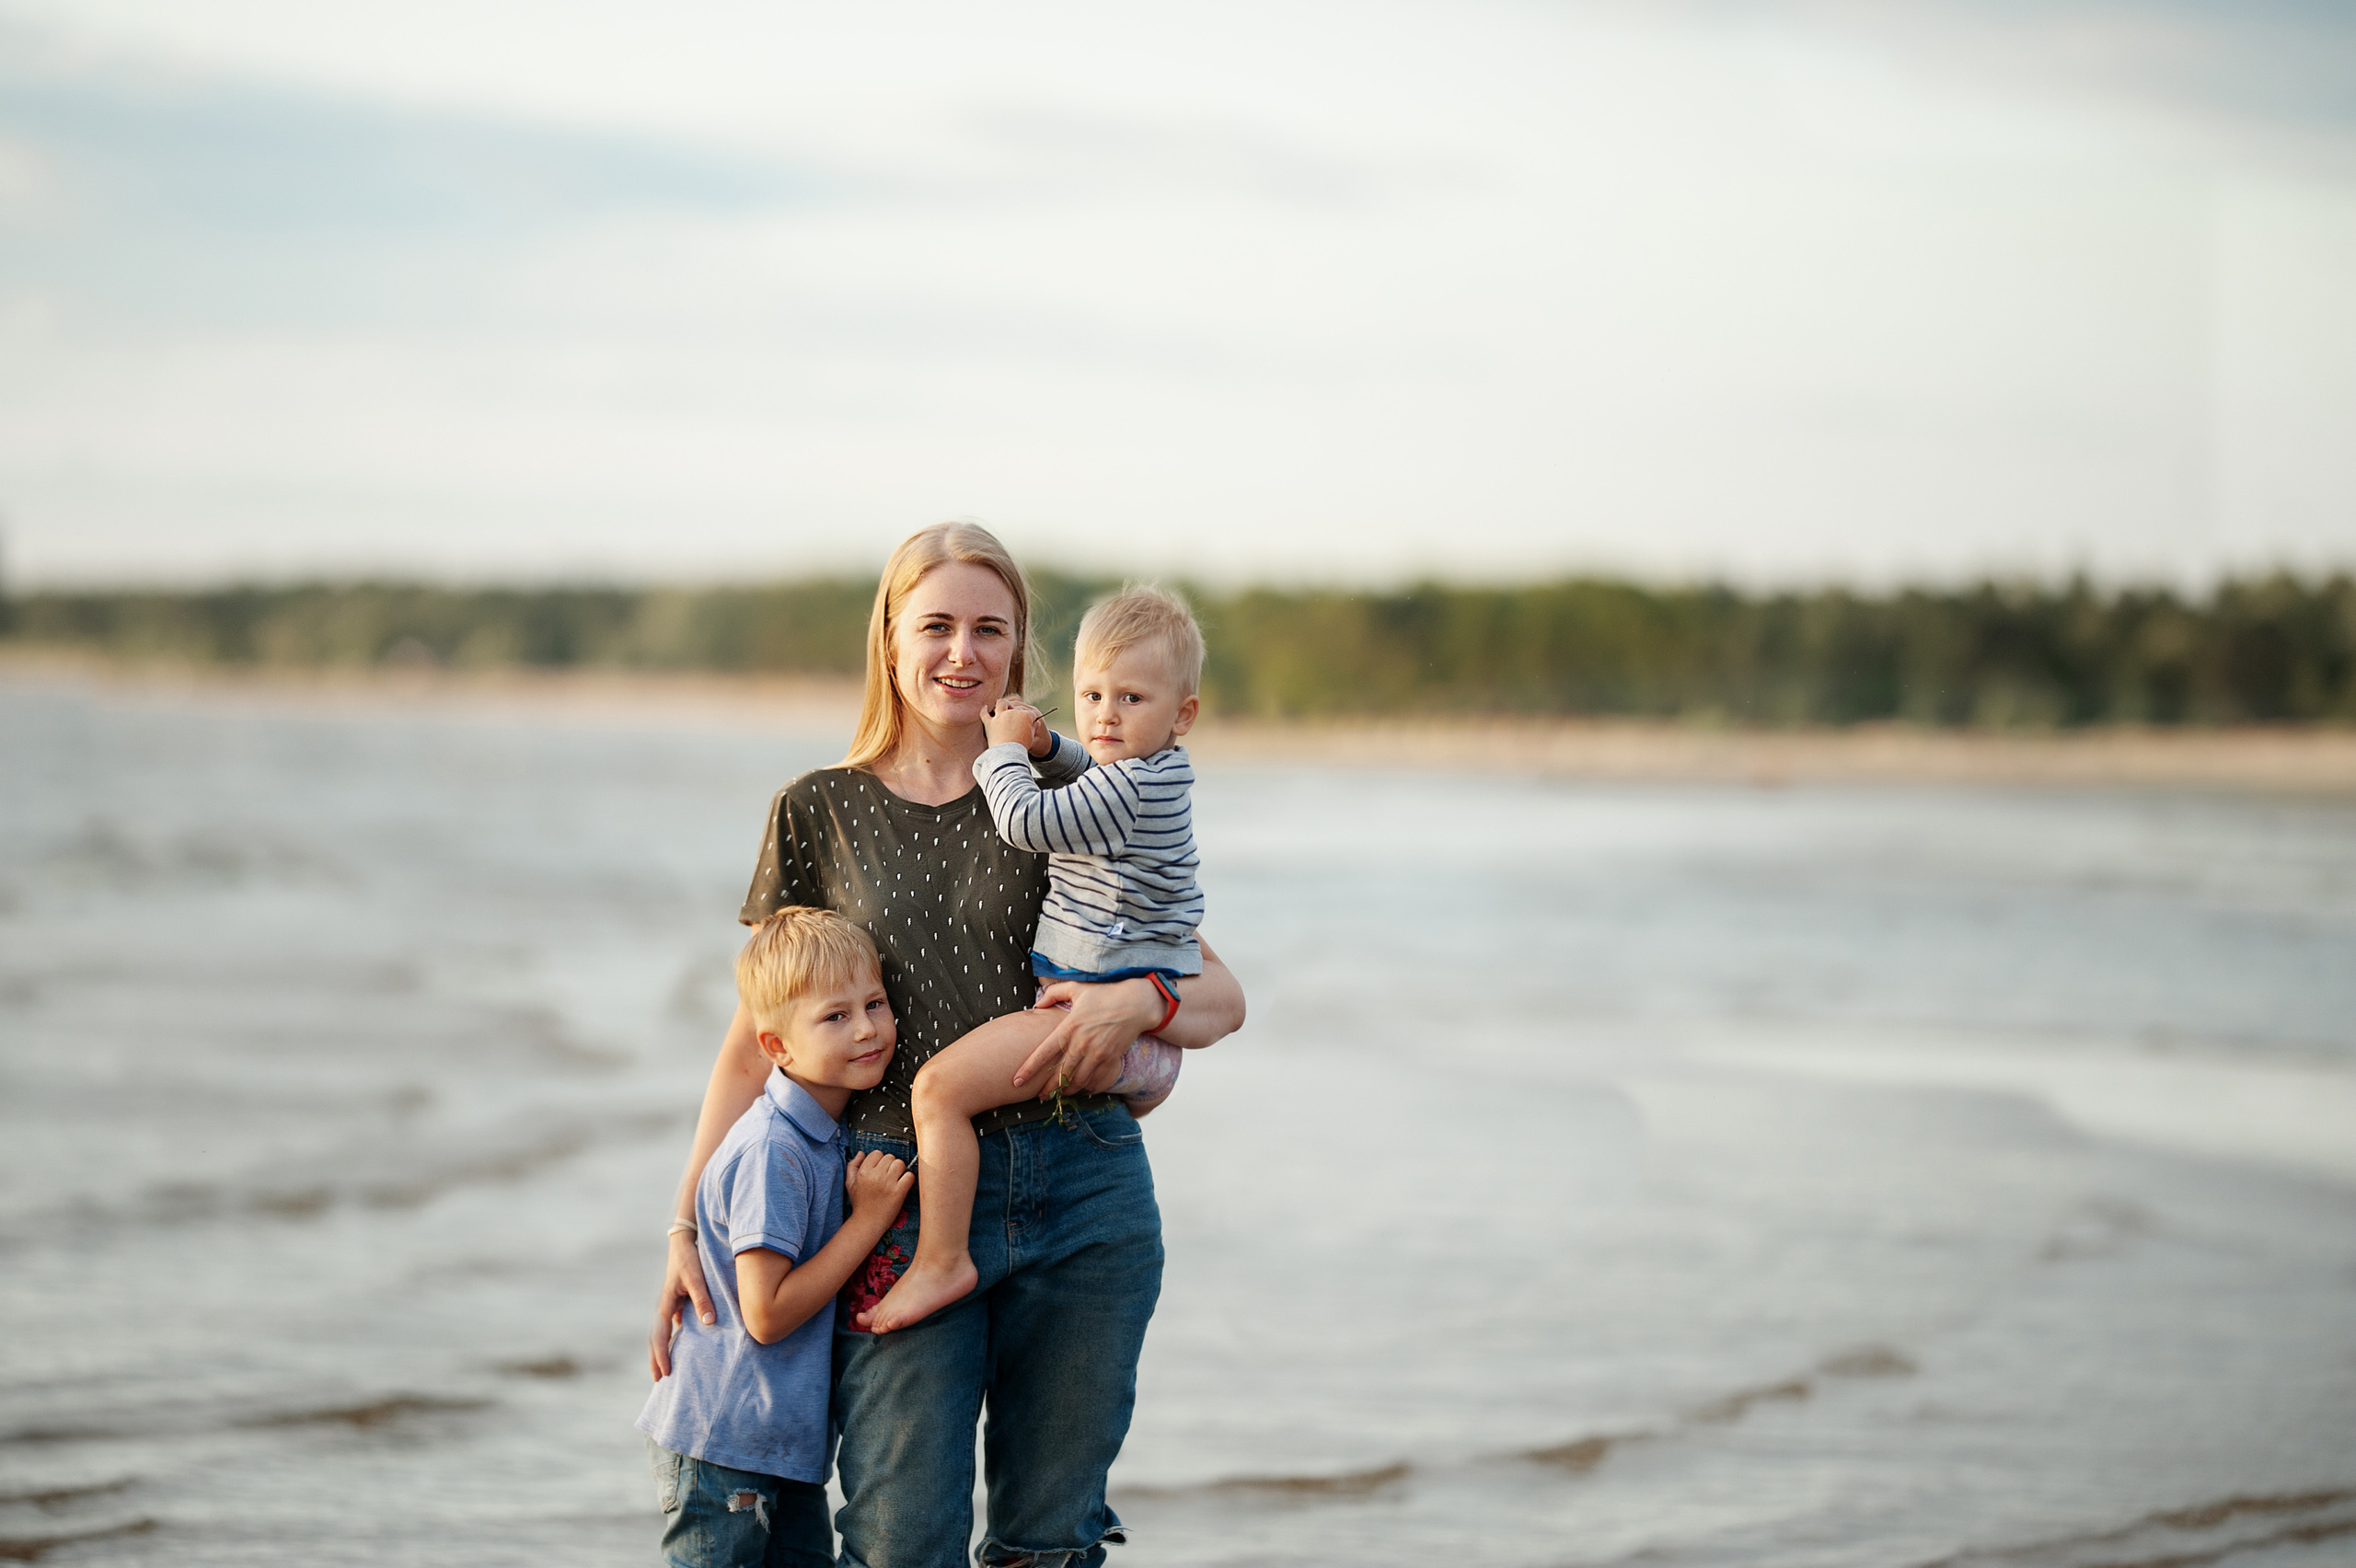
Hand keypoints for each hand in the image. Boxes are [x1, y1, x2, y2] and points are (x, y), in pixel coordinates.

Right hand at [647, 1229, 715, 1380]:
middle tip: (658, 1379)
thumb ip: (702, 1299)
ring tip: (663, 1368)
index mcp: (666, 1304)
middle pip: (655, 1338)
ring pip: (660, 1333)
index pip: (660, 1335)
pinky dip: (670, 1339)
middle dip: (656, 1358)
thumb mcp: (697, 1278)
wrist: (684, 1241)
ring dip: (660, 1350)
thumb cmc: (690, 1259)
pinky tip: (678, 1348)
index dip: (661, 1355)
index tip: (665, 1372)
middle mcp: (664, 1306)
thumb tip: (709, 1323)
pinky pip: (669, 1325)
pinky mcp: (676, 1302)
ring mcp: (668, 1305)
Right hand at [846, 1150, 913, 1215]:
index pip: (877, 1153)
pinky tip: (902, 1185)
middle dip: (890, 1165)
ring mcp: (888, 1183)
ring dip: (900, 1170)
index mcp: (863, 1172)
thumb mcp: (850, 1183)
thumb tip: (861, 1152)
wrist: (867, 1223)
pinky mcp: (899, 1192)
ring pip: (900, 1163)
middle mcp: (875, 1175)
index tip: (879, 1170)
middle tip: (887, 1176)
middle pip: (890, 1157)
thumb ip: (853, 1166)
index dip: (879, 1160)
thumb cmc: (859, 1203)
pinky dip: (908, 1179)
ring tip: (895, 1180)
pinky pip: (909, 1176)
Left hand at [984, 701, 1042, 751]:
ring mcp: (1000, 716)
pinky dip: (984, 710)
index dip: (1030, 718)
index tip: (1030, 722)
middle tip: (1015, 714)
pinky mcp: (989, 723)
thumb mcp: (1031, 737)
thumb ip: (1034, 728)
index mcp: (1025, 715)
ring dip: (1002, 703)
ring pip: (1000, 703)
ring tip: (1003, 705)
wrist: (1008, 754)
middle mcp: (1012, 713)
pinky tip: (985, 707)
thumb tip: (1037, 722)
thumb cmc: (1021, 746)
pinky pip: (984, 713)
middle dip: (1016, 709)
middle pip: (1015, 706)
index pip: (1029, 713)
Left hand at [1012, 977, 1159, 1098]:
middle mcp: (1080, 1044)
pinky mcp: (1110, 1059)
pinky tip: (1084, 1089)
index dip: (1028, 1070)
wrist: (1136, 1003)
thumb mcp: (1077, 988)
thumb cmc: (1106, 993)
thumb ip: (1054, 993)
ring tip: (1060, 1095)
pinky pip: (1096, 1081)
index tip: (1016, 1081)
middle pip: (1059, 1074)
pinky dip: (1088, 1088)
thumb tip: (1038, 1003)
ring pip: (1077, 1081)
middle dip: (1047, 1088)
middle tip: (1040, 1097)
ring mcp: (1096, 1054)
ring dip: (1067, 1091)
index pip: (1043, 1054)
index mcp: (1068, 1028)